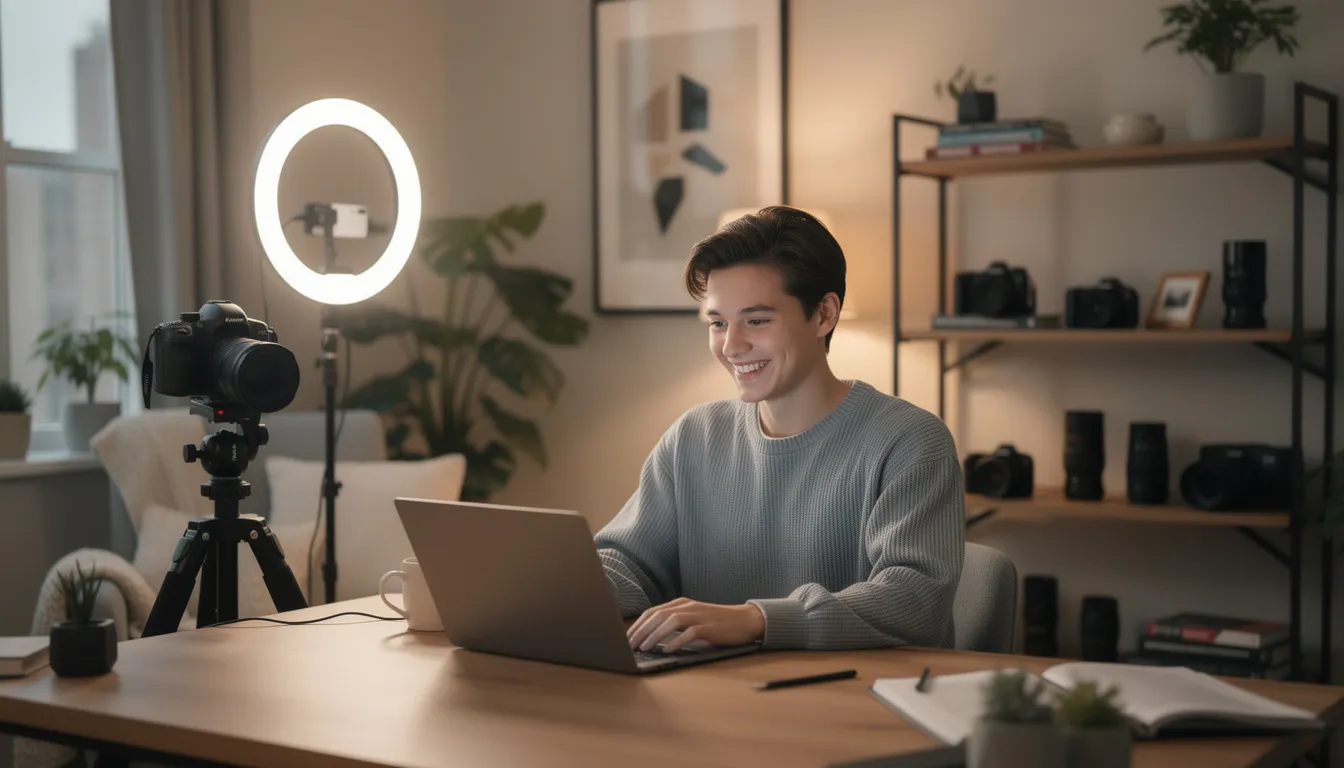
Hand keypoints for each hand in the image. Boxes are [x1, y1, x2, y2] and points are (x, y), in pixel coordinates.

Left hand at [627, 597, 765, 651]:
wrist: (745, 621)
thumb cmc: (717, 623)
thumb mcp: (693, 618)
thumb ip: (675, 624)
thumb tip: (651, 638)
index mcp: (681, 603)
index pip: (653, 612)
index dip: (638, 625)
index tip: (627, 638)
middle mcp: (688, 607)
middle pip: (658, 615)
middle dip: (641, 630)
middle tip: (629, 645)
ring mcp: (699, 616)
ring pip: (671, 621)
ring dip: (655, 635)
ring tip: (644, 647)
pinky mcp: (709, 627)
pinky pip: (690, 633)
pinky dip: (677, 641)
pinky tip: (667, 650)